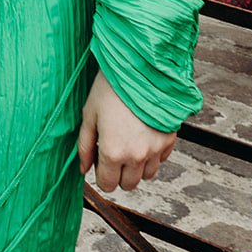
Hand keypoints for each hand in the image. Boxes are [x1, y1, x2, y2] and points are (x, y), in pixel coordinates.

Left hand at [76, 70, 175, 191]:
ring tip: (130, 142)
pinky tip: (144, 135)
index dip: (102, 174)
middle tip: (115, 151)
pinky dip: (153, 154)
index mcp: (113, 152)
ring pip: (147, 175)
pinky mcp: (169, 139)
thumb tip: (82, 168)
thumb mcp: (89, 114)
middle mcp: (136, 155)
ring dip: (138, 166)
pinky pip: (161, 159)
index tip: (101, 161)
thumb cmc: (111, 87)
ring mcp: (155, 149)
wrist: (139, 66)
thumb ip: (84, 146)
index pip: (107, 184)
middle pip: (128, 184)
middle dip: (119, 172)